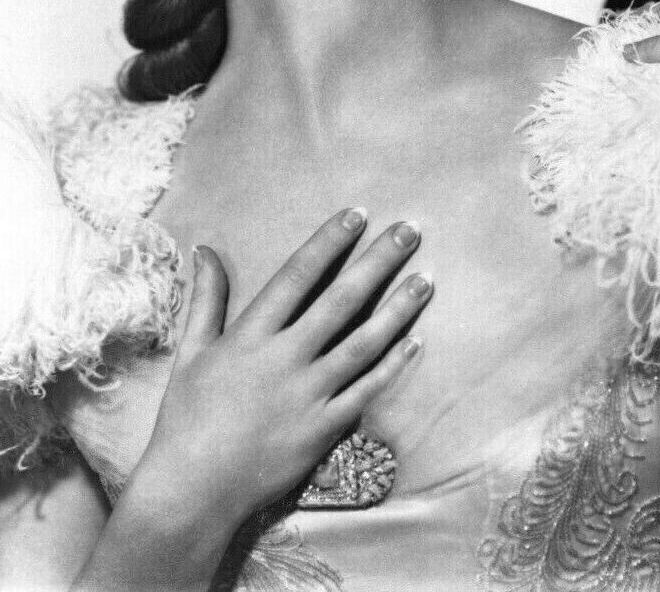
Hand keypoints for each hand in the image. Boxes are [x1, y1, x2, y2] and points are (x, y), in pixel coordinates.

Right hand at [131, 211, 429, 531]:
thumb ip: (207, 299)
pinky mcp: (324, 429)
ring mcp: (308, 396)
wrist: (193, 492)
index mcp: (250, 336)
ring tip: (425, 279)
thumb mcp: (190, 353)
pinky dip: (392, 365)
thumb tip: (206, 249)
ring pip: (363, 343)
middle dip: (378, 261)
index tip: (357, 214)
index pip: (297, 276)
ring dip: (398, 309)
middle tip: (410, 230)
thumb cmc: (186, 419)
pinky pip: (365, 391)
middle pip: (341, 301)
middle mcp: (284, 360)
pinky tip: (415, 340)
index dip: (329, 242)